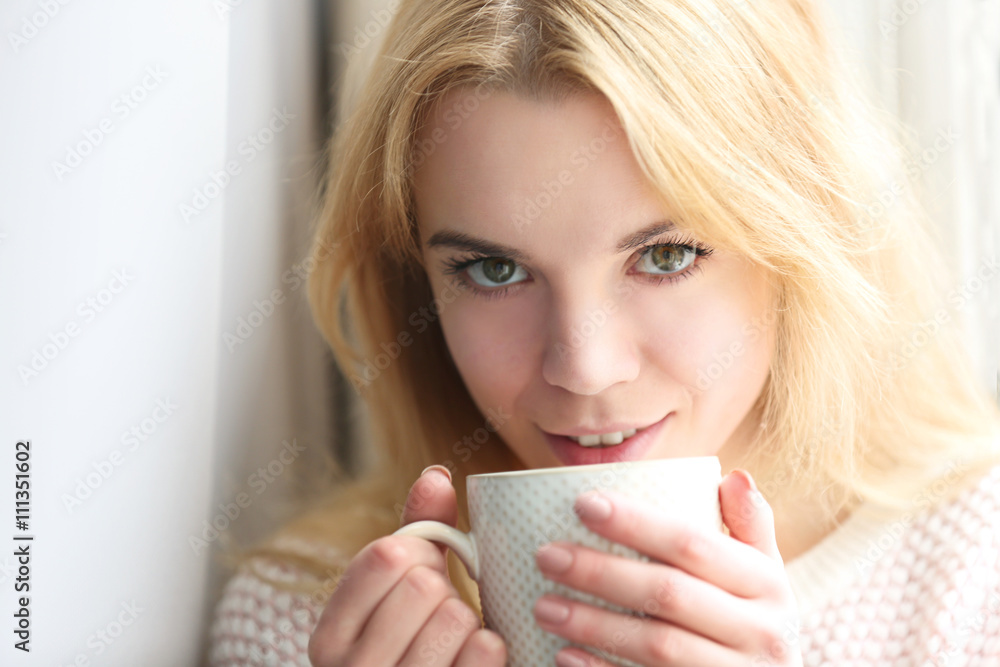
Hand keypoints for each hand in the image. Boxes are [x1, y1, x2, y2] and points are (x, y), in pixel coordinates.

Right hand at [307, 466, 506, 665]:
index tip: (426, 571)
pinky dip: (491, 647)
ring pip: (455, 615)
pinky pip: (484, 652)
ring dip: (469, 620)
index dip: (421, 552)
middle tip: (442, 613)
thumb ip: (416, 536)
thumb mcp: (397, 598)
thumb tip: (437, 476)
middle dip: (446, 588)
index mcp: (329, 638)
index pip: (384, 556)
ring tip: (454, 641)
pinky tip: (476, 657)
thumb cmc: (409, 655)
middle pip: (422, 582)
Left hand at [531, 469, 802, 665]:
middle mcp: (760, 631)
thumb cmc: (757, 625)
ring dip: (593, 624)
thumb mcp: (767, 577)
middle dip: (601, 572)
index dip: (636, 523)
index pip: (692, 543)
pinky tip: (564, 656)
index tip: (582, 504)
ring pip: (656, 645)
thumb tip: (733, 476)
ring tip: (543, 606)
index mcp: (767, 584)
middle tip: (546, 556)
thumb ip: (751, 526)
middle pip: (668, 593)